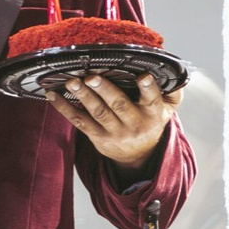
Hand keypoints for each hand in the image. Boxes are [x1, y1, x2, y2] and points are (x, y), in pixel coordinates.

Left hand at [46, 72, 182, 173]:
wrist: (139, 156)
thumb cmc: (151, 122)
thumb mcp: (167, 110)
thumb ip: (172, 91)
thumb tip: (175, 73)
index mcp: (152, 114)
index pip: (152, 100)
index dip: (148, 88)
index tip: (143, 77)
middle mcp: (133, 123)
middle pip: (119, 105)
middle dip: (105, 90)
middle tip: (92, 77)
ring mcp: (114, 132)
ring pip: (98, 113)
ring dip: (83, 96)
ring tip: (72, 82)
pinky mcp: (97, 137)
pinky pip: (79, 121)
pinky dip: (64, 108)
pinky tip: (53, 95)